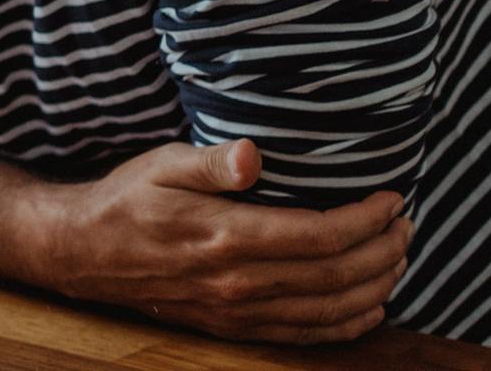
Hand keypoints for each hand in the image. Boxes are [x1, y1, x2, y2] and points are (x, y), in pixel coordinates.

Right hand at [41, 139, 410, 344]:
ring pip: (328, 309)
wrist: (85, 251)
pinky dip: (346, 325)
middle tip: (405, 225)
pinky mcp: (232, 325)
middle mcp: (239, 281)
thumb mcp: (161, 164)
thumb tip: (253, 154)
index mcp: (227, 236)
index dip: (366, 220)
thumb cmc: (127, 199)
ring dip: (375, 286)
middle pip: (336, 274)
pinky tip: (370, 308)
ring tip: (397, 258)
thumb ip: (211, 161)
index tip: (391, 198)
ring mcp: (237, 309)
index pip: (320, 234)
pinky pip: (303, 335)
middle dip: (383, 250)